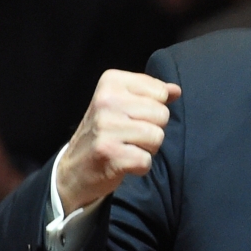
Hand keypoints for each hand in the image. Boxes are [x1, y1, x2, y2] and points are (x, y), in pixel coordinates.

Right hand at [57, 70, 180, 214]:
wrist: (74, 167)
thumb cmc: (106, 132)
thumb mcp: (124, 104)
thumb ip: (152, 94)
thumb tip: (175, 90)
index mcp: (111, 82)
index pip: (161, 92)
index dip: (154, 109)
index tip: (132, 116)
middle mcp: (106, 101)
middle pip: (162, 115)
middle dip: (153, 129)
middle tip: (129, 135)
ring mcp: (106, 127)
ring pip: (157, 137)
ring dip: (147, 149)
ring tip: (126, 148)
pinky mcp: (108, 153)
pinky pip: (146, 160)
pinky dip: (140, 166)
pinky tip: (123, 162)